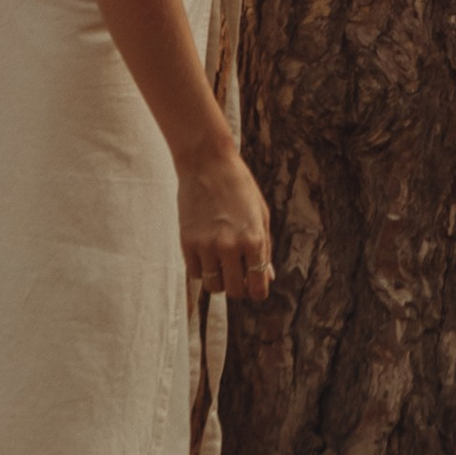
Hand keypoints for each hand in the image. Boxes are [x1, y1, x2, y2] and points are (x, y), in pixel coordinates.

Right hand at [179, 142, 271, 300]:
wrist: (207, 163)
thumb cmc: (240, 187)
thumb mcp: (261, 215)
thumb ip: (265, 248)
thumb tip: (268, 277)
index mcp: (255, 240)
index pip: (258, 287)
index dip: (257, 290)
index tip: (253, 285)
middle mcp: (231, 246)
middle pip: (234, 291)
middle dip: (238, 287)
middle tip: (238, 274)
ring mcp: (207, 245)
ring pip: (213, 285)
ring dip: (219, 279)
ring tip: (222, 263)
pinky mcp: (187, 242)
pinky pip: (195, 273)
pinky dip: (202, 269)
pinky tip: (207, 254)